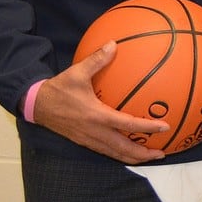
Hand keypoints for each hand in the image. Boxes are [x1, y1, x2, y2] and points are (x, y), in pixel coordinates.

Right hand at [31, 43, 168, 162]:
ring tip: (150, 157)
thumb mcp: (76, 72)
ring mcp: (88, 139)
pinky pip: (106, 151)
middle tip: (162, 153)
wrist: (36, 105)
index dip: (147, 127)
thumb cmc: (58, 89)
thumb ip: (97, 60)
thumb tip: (113, 44)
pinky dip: (120, 154)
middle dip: (143, 154)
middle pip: (123, 149)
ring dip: (133, 157)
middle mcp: (94, 132)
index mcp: (96, 116)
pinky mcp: (84, 142)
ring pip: (114, 154)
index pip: (127, 124)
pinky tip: (130, 150)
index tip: (165, 127)